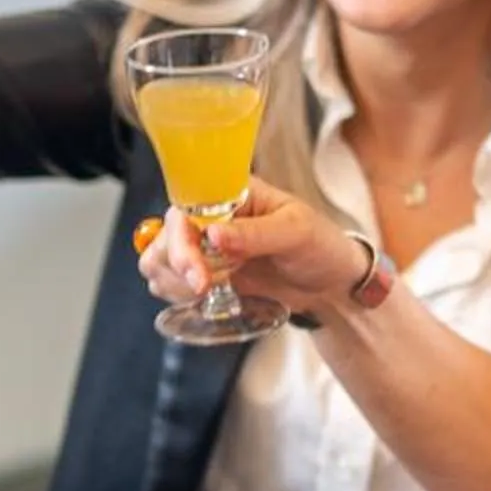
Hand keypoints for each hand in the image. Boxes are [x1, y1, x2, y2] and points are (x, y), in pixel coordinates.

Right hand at [138, 179, 366, 316]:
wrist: (332, 283)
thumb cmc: (321, 245)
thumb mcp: (296, 232)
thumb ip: (256, 234)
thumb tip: (214, 235)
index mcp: (231, 194)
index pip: (186, 207)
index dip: (180, 238)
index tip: (198, 271)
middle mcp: (211, 217)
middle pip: (165, 235)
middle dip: (176, 265)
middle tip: (203, 288)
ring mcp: (205, 247)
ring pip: (158, 259)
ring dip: (173, 281)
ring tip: (207, 291)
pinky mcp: (206, 274)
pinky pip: (171, 282)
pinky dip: (177, 293)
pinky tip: (204, 297)